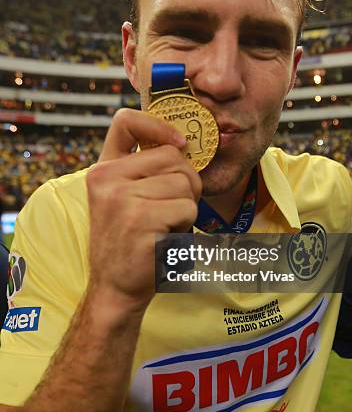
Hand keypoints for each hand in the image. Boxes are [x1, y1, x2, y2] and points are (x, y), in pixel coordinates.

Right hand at [86, 108, 201, 312]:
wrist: (115, 289)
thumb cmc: (131, 243)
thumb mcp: (126, 199)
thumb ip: (144, 171)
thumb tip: (183, 145)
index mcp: (103, 170)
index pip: (125, 121)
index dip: (158, 125)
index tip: (179, 144)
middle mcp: (106, 178)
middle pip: (174, 158)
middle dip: (187, 183)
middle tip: (171, 211)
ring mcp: (121, 198)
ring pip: (185, 185)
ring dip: (186, 209)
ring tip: (164, 228)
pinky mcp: (139, 219)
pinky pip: (187, 209)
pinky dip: (186, 228)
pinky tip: (164, 240)